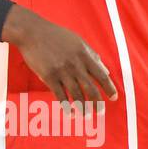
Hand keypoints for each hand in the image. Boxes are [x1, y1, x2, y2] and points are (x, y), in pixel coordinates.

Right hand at [2, 6, 118, 104]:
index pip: (101, 75)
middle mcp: (75, 64)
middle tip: (100, 112)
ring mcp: (62, 71)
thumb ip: (92, 55)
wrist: (32, 32)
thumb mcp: (77, 41)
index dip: (109, 88)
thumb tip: (105, 70)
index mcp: (84, 55)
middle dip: (97, 103)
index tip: (114, 98)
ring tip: (85, 116)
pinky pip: (60, 95)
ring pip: (76, 95)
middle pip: (90, 89)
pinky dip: (66, 106)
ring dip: (82, 108)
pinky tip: (70, 113)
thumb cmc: (55, 35)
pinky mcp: (49, 76)